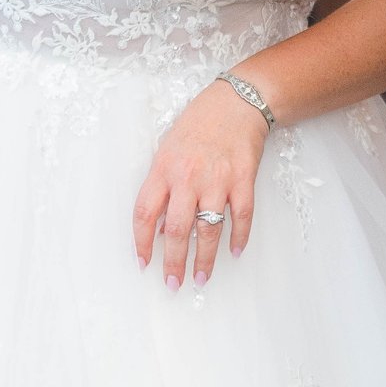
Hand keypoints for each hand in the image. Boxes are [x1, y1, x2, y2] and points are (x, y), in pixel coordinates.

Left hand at [132, 78, 268, 290]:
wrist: (235, 102)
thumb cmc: (198, 125)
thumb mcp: (168, 150)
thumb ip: (162, 186)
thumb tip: (163, 228)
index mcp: (163, 169)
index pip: (145, 213)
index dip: (142, 243)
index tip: (144, 263)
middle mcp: (188, 177)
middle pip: (177, 230)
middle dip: (173, 262)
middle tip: (172, 284)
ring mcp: (217, 179)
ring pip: (209, 229)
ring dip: (204, 259)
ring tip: (200, 278)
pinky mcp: (243, 179)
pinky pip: (242, 216)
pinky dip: (239, 237)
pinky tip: (234, 252)